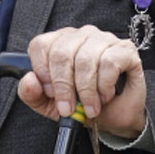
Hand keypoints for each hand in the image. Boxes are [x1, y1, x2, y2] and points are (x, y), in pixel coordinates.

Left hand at [18, 25, 145, 139]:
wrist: (114, 118)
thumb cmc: (82, 105)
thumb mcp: (49, 105)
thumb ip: (32, 94)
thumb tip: (29, 80)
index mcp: (59, 43)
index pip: (41, 45)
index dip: (42, 72)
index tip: (50, 93)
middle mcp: (81, 36)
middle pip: (62, 53)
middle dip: (64, 87)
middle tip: (69, 108)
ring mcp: (104, 39)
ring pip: (86, 58)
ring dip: (86, 90)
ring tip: (90, 106)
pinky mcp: (125, 49)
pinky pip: (109, 62)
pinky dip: (104, 85)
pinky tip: (105, 95)